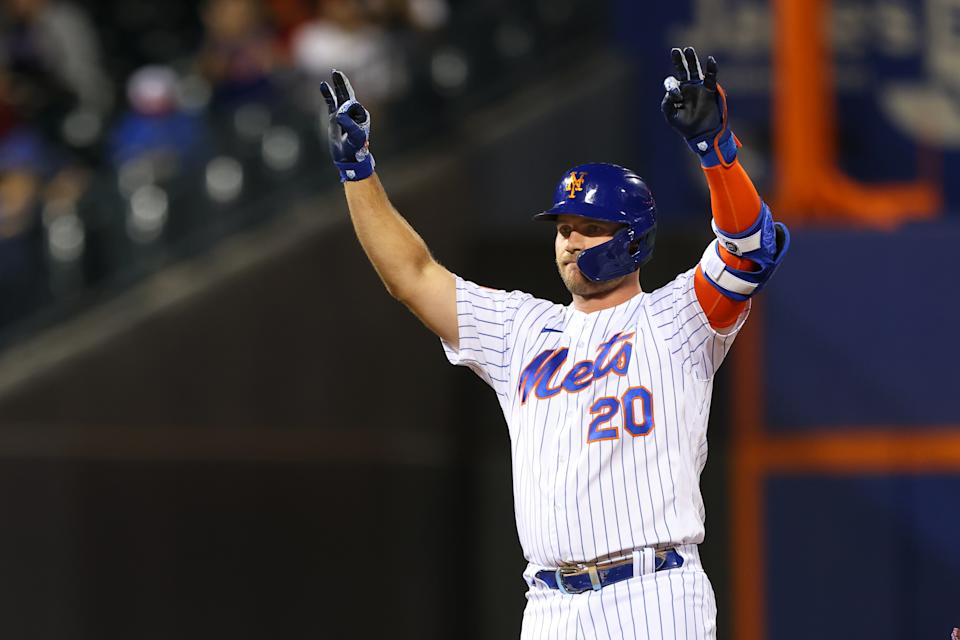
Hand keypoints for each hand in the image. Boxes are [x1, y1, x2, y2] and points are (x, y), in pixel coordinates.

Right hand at [319, 70, 374, 181]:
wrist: (349, 158)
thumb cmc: (356, 149)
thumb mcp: (356, 137)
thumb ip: (350, 125)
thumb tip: (339, 114)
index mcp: (361, 116)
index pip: (352, 105)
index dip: (345, 110)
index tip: (341, 121)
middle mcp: (353, 113)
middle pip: (348, 94)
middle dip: (342, 83)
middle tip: (337, 72)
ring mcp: (343, 114)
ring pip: (340, 96)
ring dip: (337, 85)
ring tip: (334, 72)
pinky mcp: (335, 118)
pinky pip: (331, 103)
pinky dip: (327, 94)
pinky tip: (323, 85)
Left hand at [661, 47, 737, 166]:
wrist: (701, 134)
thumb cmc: (685, 126)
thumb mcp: (671, 116)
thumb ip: (667, 104)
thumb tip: (671, 92)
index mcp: (676, 92)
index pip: (671, 82)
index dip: (672, 87)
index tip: (677, 97)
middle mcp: (687, 87)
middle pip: (682, 69)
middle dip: (679, 60)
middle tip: (675, 50)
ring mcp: (698, 87)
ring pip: (695, 70)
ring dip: (692, 60)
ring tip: (688, 49)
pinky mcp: (709, 90)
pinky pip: (711, 77)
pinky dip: (711, 69)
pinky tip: (710, 60)